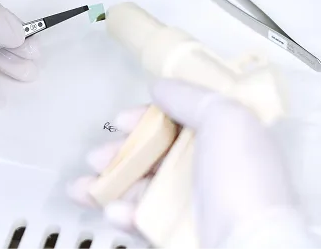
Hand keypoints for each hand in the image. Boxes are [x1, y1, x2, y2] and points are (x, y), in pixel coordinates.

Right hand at [68, 79, 297, 248]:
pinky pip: (143, 221)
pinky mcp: (176, 236)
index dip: (146, 118)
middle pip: (153, 155)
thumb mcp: (226, 120)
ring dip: (108, 185)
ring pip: (141, 188)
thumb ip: (191, 98)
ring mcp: (190, 206)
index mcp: (223, 141)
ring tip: (81, 189)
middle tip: (96, 157)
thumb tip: (159, 87)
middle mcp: (207, 172)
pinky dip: (124, 214)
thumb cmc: (239, 179)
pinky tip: (113, 212)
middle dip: (120, 153)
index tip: (121, 121)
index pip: (177, 122)